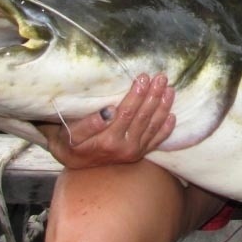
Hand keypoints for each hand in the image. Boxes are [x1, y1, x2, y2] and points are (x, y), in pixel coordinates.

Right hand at [41, 73, 175, 169]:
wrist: (76, 164)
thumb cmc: (70, 143)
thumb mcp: (68, 134)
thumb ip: (87, 125)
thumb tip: (108, 112)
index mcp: (105, 141)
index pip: (125, 114)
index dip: (136, 95)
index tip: (143, 78)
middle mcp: (122, 148)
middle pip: (141, 117)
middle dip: (152, 95)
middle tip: (159, 77)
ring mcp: (132, 152)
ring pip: (152, 126)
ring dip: (162, 106)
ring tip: (168, 88)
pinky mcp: (139, 155)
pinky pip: (156, 140)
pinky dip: (166, 128)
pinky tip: (172, 114)